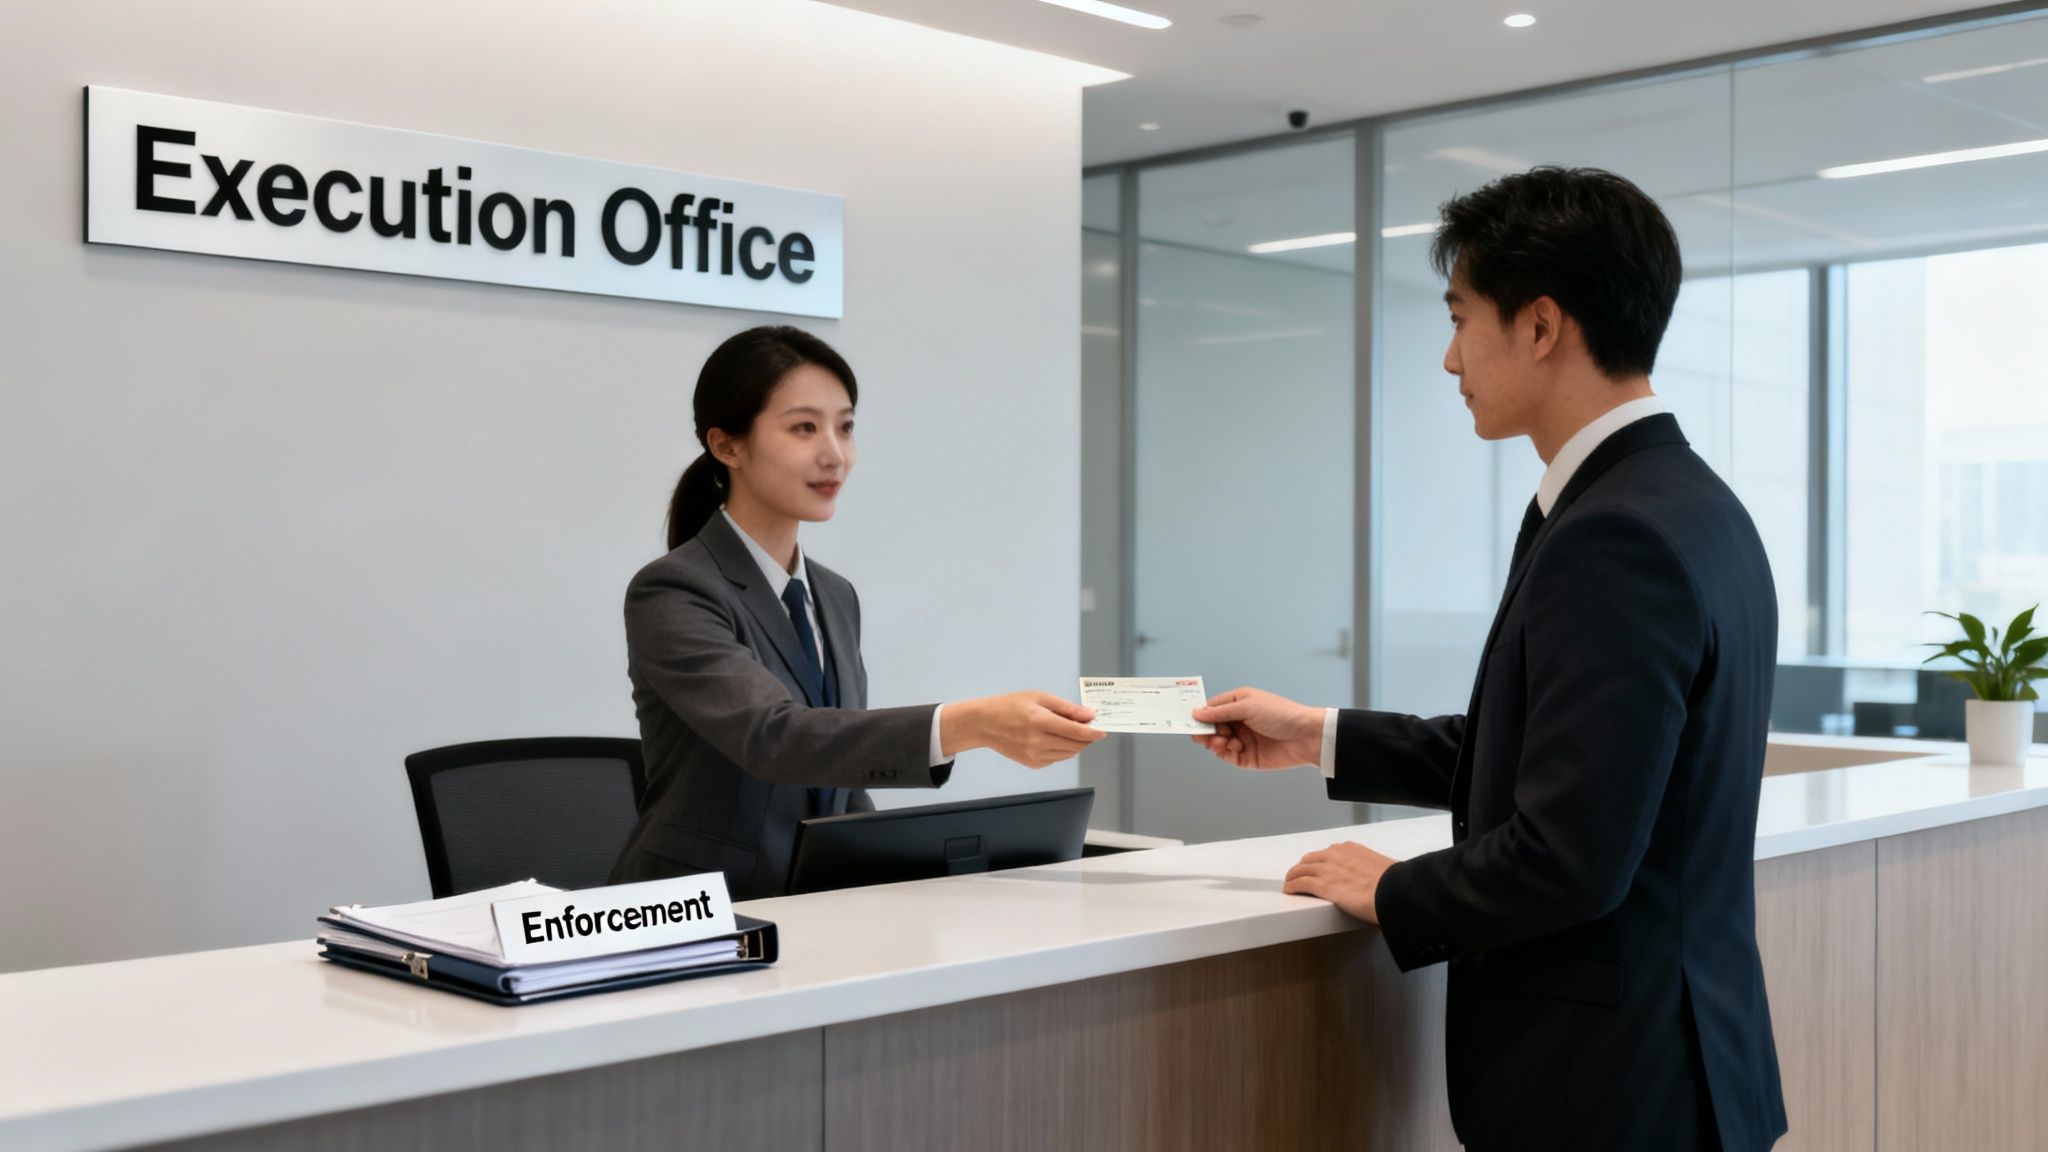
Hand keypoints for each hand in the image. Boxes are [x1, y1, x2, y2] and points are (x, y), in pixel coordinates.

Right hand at [947, 691, 1106, 768]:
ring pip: (1068, 754)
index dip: (1093, 732)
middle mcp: (1038, 741)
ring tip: (1074, 732)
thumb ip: (1067, 708)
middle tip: (1090, 728)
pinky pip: (1057, 759)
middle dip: (1087, 738)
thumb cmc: (1010, 706)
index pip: (1075, 731)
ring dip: (1077, 745)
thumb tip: (1089, 715)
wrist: (985, 724)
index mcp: (1040, 721)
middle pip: (1075, 745)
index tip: (1103, 730)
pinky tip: (1058, 739)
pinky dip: (1064, 751)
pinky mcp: (1032, 763)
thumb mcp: (1039, 698)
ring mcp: (1034, 755)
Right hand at [1188, 687, 1324, 769]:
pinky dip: (1225, 752)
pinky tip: (1230, 747)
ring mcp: (1242, 740)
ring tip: (1219, 741)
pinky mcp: (1247, 757)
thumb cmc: (1280, 714)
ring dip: (1215, 742)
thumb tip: (1196, 712)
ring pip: (1217, 743)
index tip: (1187, 719)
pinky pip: (1228, 756)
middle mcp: (1238, 722)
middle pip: (1212, 727)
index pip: (1212, 708)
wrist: (1306, 737)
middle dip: (1205, 731)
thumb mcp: (1247, 706)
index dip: (1200, 714)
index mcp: (1238, 704)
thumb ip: (1220, 711)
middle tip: (1200, 735)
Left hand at [1283, 841, 1394, 923]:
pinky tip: (1289, 890)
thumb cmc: (1393, 883)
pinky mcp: (1322, 886)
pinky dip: (1292, 887)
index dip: (1319, 862)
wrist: (1394, 892)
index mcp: (1350, 849)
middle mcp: (1336, 855)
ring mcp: (1327, 869)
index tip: (1317, 868)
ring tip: (1290, 883)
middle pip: (1310, 859)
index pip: (1327, 853)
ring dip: (1293, 877)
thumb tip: (1372, 880)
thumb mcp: (1380, 867)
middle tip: (1299, 875)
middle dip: (1303, 868)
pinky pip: (1300, 884)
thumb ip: (1369, 869)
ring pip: (1301, 870)